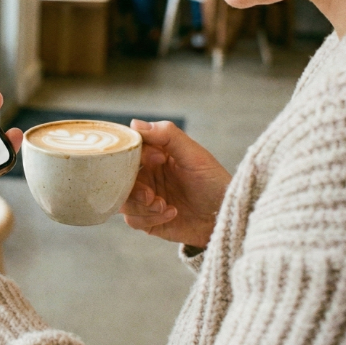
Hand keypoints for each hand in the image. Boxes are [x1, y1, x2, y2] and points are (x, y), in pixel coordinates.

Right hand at [121, 120, 230, 248]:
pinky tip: (172, 214)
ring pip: (123, 201)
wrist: (225, 216)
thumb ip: (167, 135)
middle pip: (120, 179)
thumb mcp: (194, 155)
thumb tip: (134, 123)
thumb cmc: (214, 182)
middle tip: (150, 195)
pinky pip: (134, 220)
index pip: (129, 151)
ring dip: (142, 206)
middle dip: (134, 188)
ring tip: (164, 206)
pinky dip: (150, 218)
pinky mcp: (149, 220)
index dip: (137, 155)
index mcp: (154, 156)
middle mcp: (147, 176)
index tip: (158, 159)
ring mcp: (146, 199)